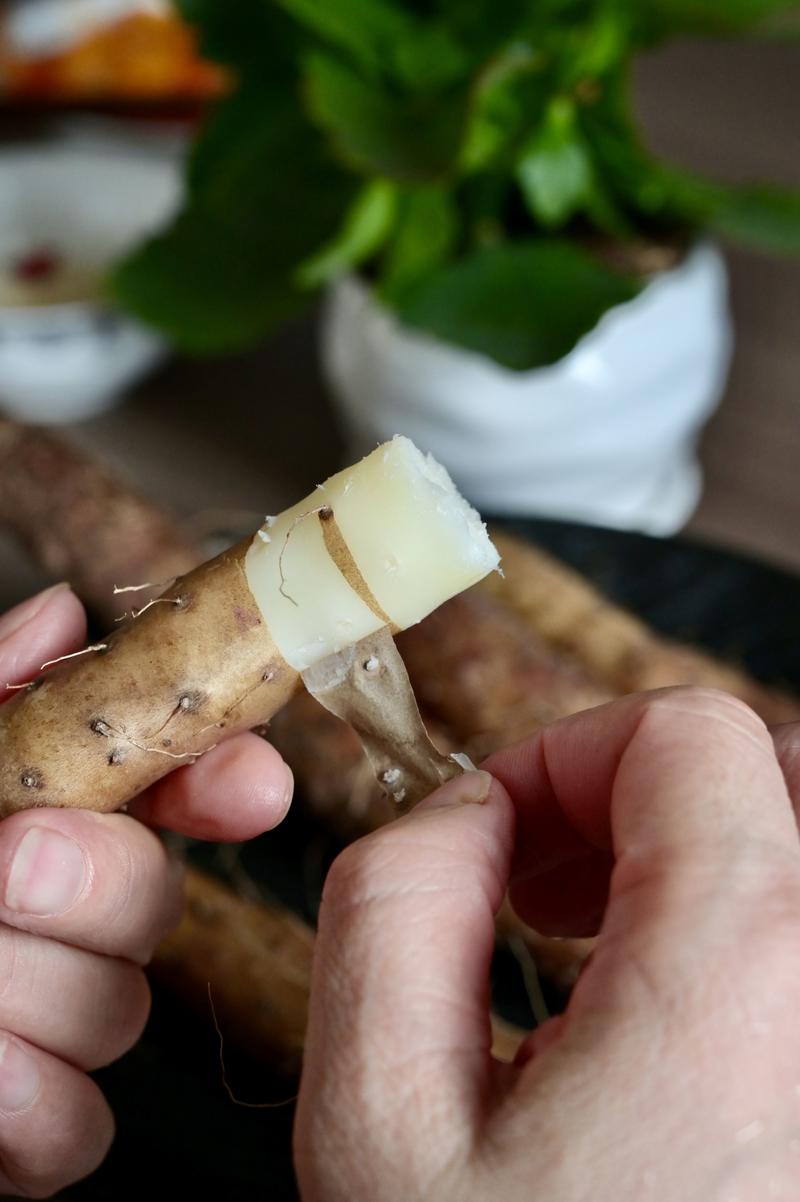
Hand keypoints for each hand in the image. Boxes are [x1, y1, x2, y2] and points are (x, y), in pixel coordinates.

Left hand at [0, 584, 293, 1196]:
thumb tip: (63, 616)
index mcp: (47, 814)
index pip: (176, 790)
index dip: (224, 784)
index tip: (248, 788)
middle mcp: (59, 912)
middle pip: (157, 902)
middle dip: (103, 881)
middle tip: (14, 864)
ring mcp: (43, 1018)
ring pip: (119, 1010)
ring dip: (37, 991)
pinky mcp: (23, 1121)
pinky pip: (81, 1128)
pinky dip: (38, 1104)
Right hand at [296, 687, 799, 1201]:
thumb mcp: (376, 1124)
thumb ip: (394, 908)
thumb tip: (463, 812)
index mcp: (736, 971)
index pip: (691, 732)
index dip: (566, 752)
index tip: (502, 828)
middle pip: (780, 768)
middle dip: (648, 786)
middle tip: (555, 871)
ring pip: (798, 847)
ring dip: (694, 850)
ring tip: (592, 942)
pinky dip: (733, 926)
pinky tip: (651, 1009)